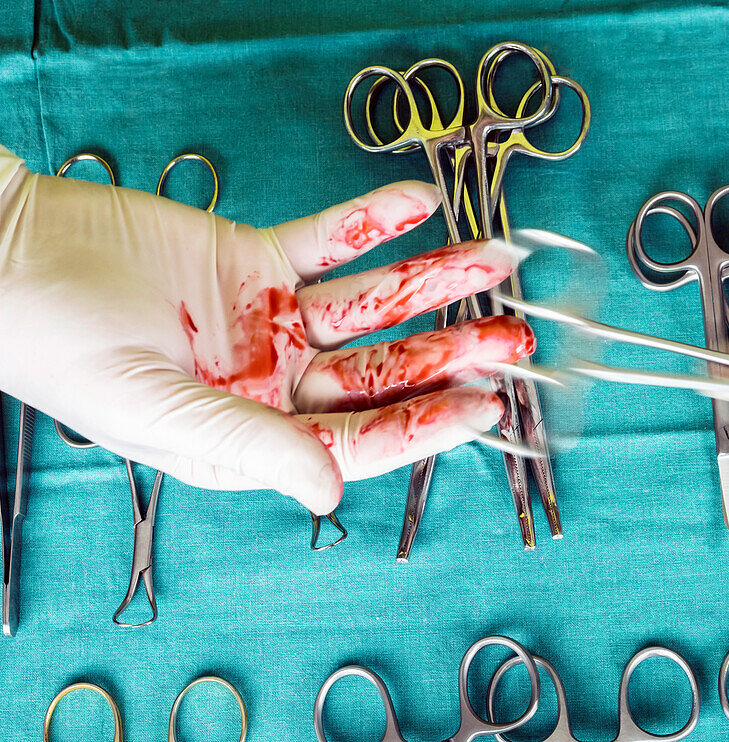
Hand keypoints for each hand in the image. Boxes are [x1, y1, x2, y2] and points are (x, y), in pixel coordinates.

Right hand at [0, 147, 533, 513]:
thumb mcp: (159, 411)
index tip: (486, 407)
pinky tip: (423, 203)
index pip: (359, 437)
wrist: (9, 258)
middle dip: (451, 352)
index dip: (425, 424)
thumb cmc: (62, 349)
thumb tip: (331, 494)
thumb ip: (253, 446)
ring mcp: (272, 320)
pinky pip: (330, 240)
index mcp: (254, 436)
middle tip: (515, 338)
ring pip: (372, 303)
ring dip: (435, 280)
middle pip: (383, 370)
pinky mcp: (258, 261)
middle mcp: (275, 382)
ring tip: (497, 261)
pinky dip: (375, 221)